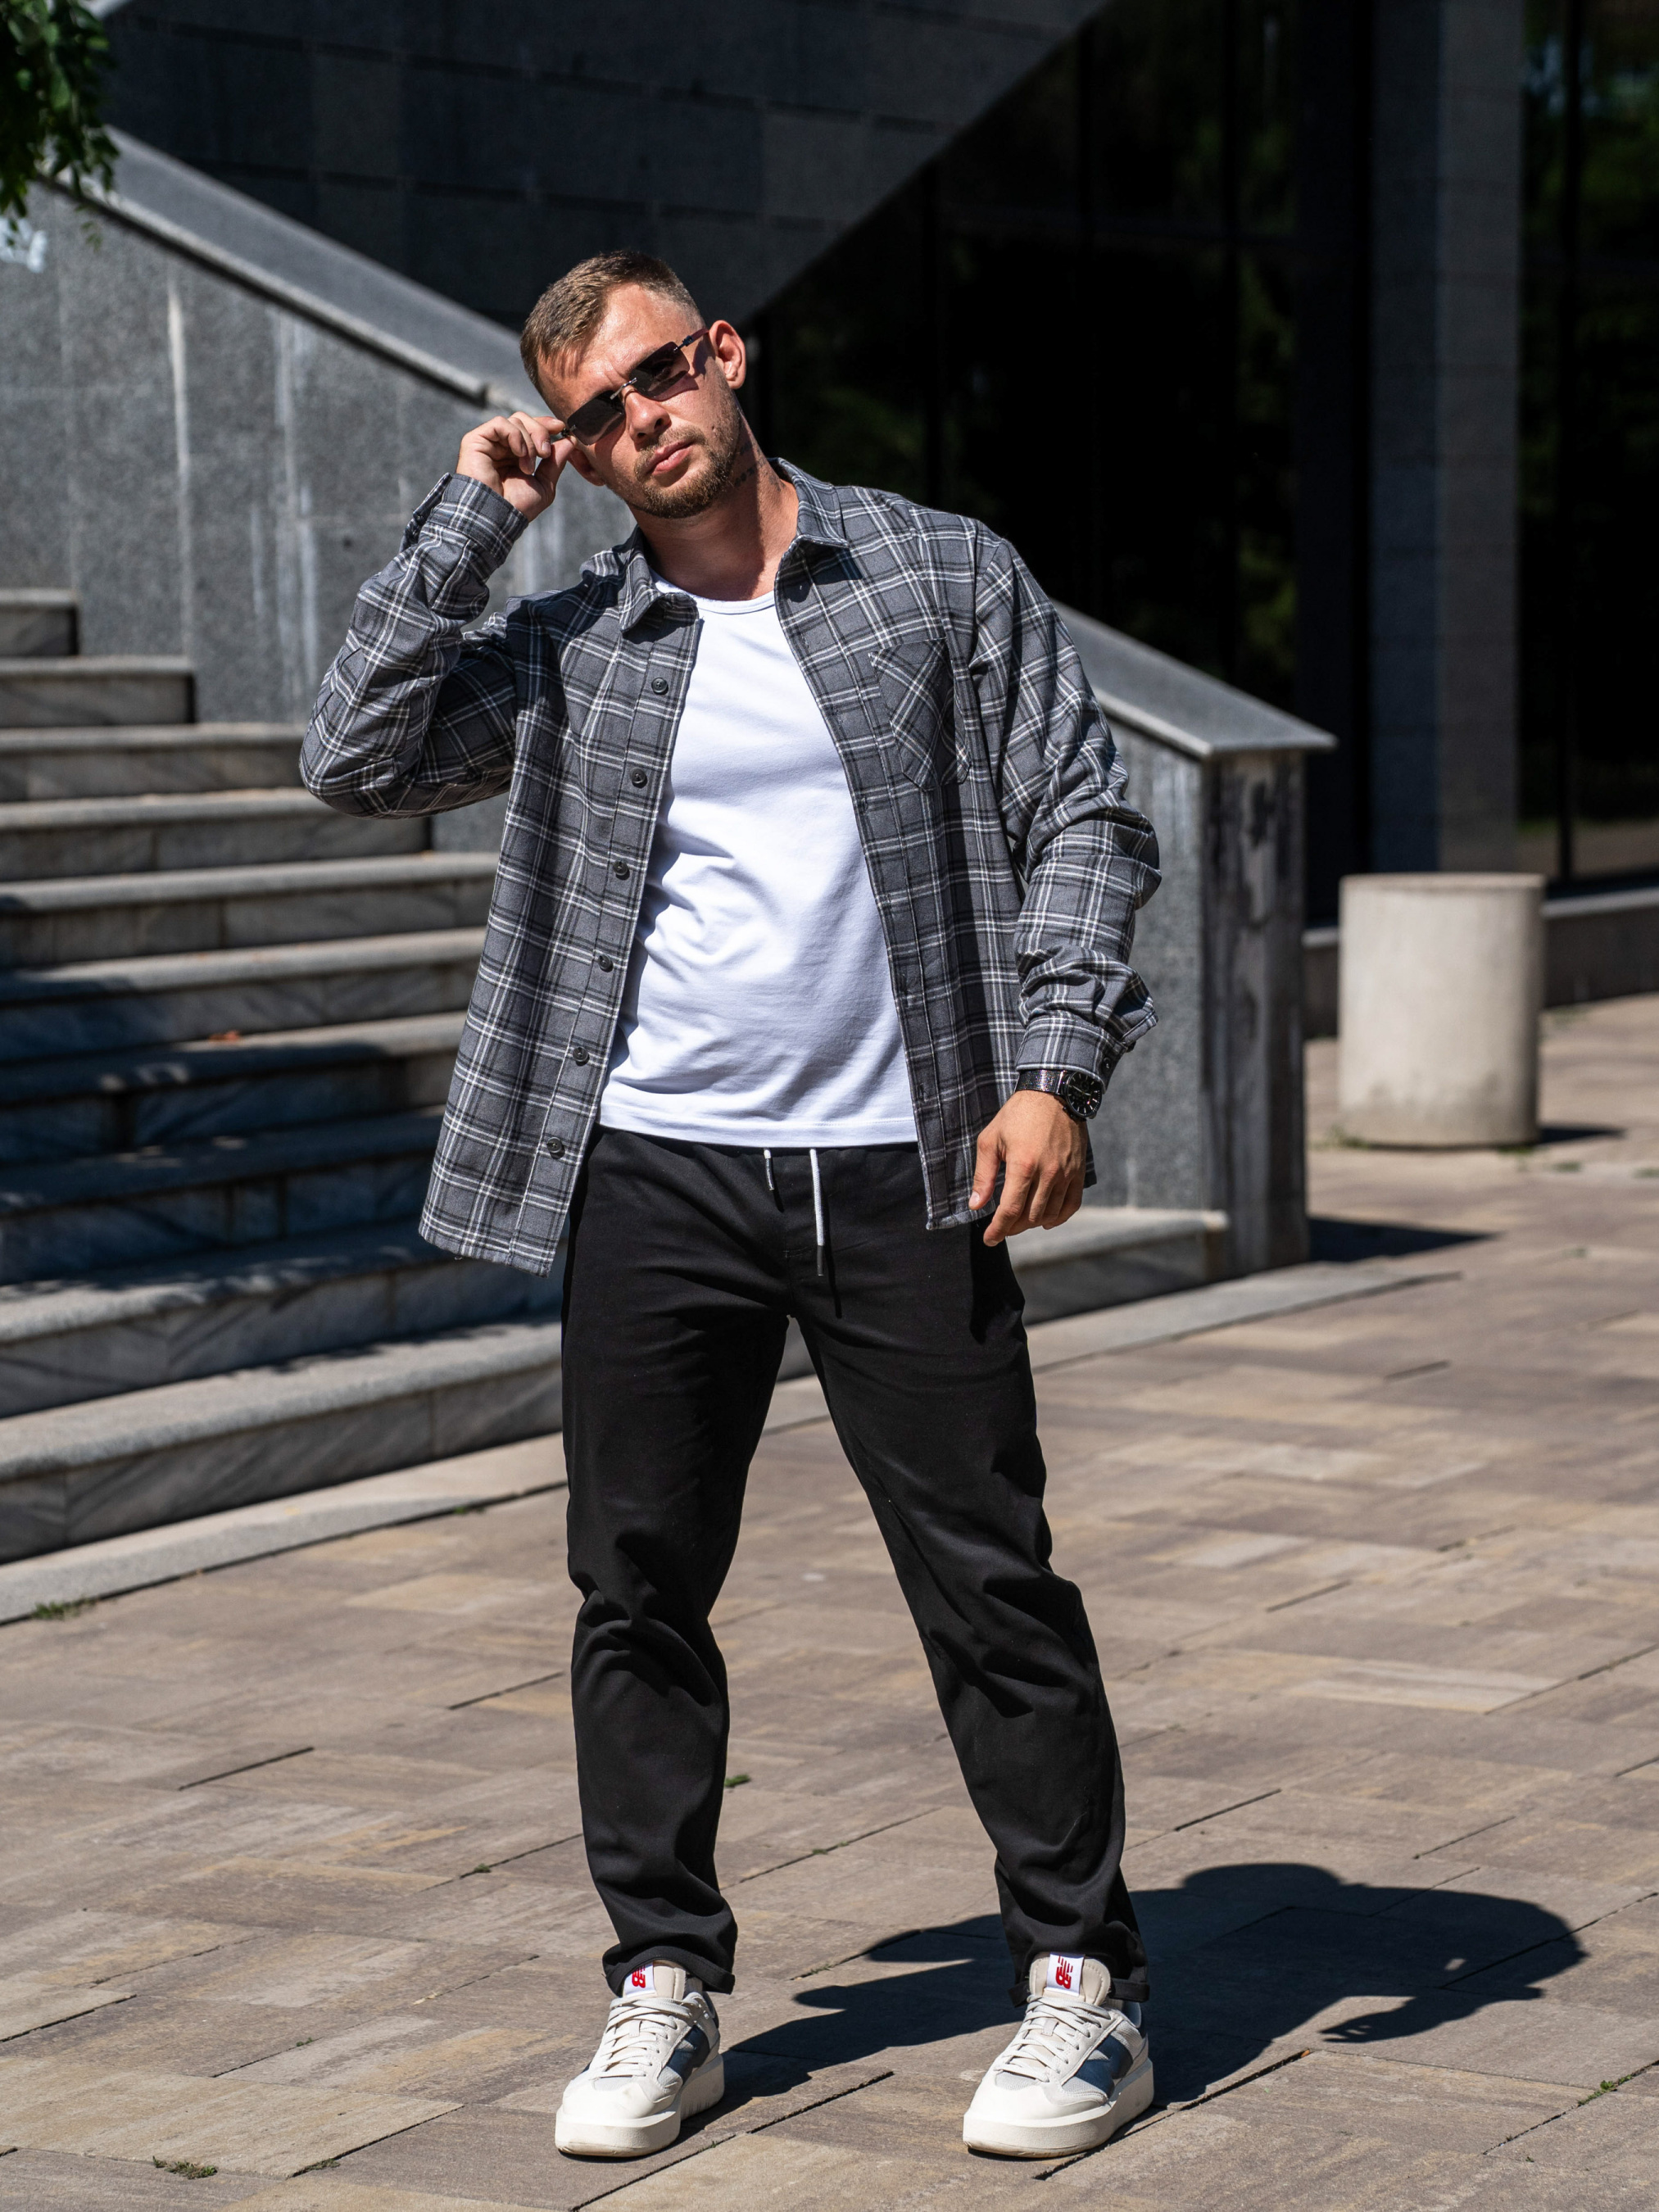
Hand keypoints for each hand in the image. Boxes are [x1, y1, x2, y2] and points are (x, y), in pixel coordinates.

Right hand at [455, 412, 571, 519]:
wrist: (496, 516)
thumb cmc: (517, 507)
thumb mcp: (544, 485)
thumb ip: (555, 462)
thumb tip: (569, 440)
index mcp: (515, 455)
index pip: (530, 427)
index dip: (546, 424)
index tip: (561, 428)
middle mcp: (501, 446)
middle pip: (524, 420)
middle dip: (540, 432)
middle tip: (545, 454)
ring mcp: (488, 442)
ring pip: (515, 420)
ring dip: (529, 442)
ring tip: (527, 467)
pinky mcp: (475, 440)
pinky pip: (500, 423)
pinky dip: (515, 436)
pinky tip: (519, 454)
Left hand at [971, 1090, 1088, 1245]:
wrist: (1054, 1093)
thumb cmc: (1017, 1115)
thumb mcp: (991, 1140)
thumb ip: (983, 1175)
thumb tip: (975, 1204)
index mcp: (1023, 1165)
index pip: (1010, 1210)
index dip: (998, 1229)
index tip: (989, 1239)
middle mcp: (1048, 1173)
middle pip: (1029, 1217)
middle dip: (1012, 1227)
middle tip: (1001, 1226)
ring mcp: (1066, 1174)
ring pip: (1049, 1214)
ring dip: (1032, 1224)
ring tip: (1019, 1221)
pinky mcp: (1078, 1172)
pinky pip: (1071, 1205)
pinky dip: (1057, 1218)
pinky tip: (1045, 1220)